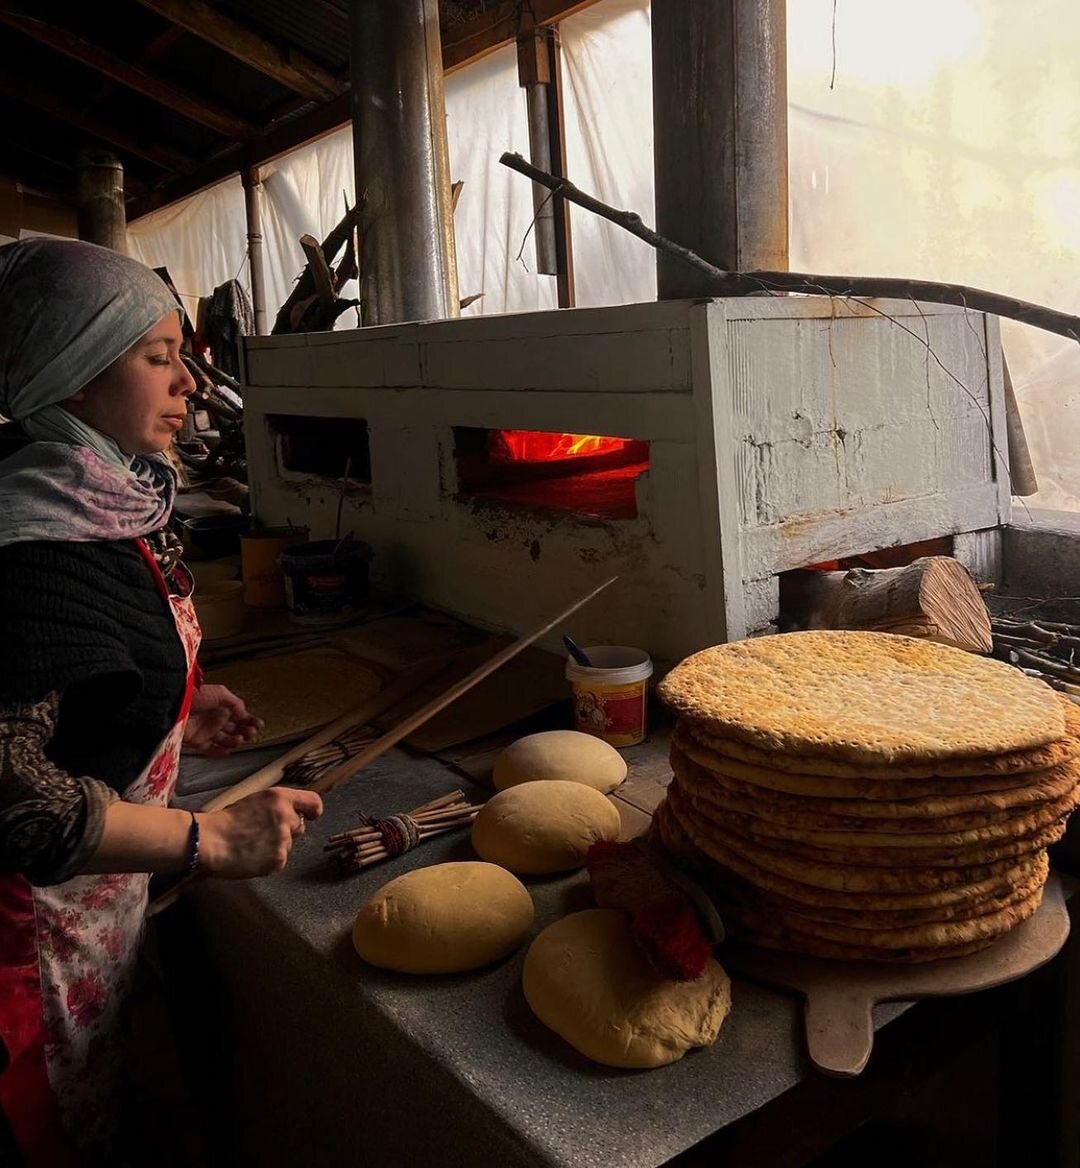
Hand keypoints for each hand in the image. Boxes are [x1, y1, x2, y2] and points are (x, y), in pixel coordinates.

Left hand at [184, 684, 262, 756]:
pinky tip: (229, 751)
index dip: (250, 720)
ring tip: (240, 739)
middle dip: (246, 732)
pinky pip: (210, 749)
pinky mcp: (197, 741)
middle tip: (252, 734)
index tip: (258, 724)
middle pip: (235, 729)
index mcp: (222, 707)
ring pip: (226, 740)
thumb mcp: (220, 693)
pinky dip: (220, 752)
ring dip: (236, 741)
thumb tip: (244, 713)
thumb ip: (236, 703)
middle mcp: (215, 719)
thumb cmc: (196, 695)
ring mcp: (206, 731)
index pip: (240, 716)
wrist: (175, 704)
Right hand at [198, 787, 323, 876]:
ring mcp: (283, 840)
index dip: (313, 810)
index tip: (312, 815)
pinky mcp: (278, 860)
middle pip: (299, 826)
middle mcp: (286, 816)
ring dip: (275, 847)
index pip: (313, 801)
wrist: (210, 841)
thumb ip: (277, 805)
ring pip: (288, 845)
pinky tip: (251, 856)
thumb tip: (293, 812)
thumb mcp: (255, 800)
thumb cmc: (226, 820)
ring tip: (252, 845)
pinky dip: (268, 861)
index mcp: (280, 798)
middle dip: (286, 830)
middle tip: (263, 833)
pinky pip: (279, 861)